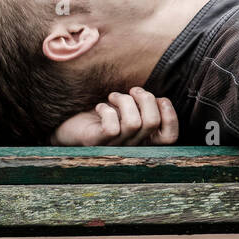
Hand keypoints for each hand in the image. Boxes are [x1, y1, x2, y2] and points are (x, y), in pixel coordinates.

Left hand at [48, 87, 178, 145]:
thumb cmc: (101, 114)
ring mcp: (114, 147)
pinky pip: (112, 127)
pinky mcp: (96, 143)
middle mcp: (132, 147)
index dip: (170, 116)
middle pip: (152, 123)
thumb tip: (158, 95)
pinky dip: (107, 110)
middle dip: (145, 98)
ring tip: (113, 96)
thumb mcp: (127, 108)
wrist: (68, 126)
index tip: (159, 99)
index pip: (170, 138)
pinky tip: (100, 107)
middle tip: (132, 91)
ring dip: (124, 101)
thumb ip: (144, 105)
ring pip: (134, 123)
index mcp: (143, 140)